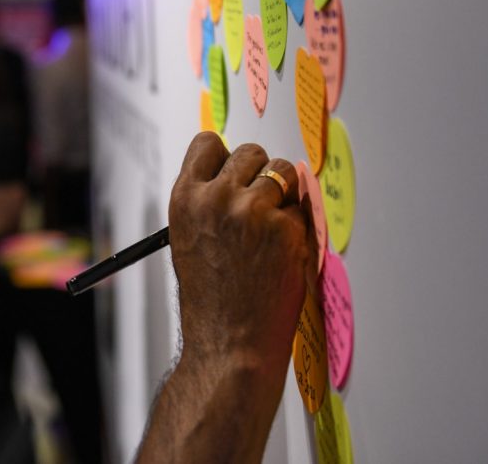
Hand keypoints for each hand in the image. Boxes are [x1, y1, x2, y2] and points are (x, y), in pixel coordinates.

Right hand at [169, 132, 314, 370]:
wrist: (231, 343)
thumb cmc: (209, 299)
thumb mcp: (189, 239)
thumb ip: (207, 203)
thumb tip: (237, 176)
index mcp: (185, 199)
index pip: (208, 144)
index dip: (225, 158)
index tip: (235, 172)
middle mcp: (216, 198)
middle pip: (250, 152)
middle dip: (259, 174)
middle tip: (259, 206)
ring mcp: (253, 211)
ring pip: (283, 173)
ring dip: (283, 195)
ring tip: (271, 231)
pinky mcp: (287, 228)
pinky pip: (302, 209)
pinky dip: (298, 227)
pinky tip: (281, 253)